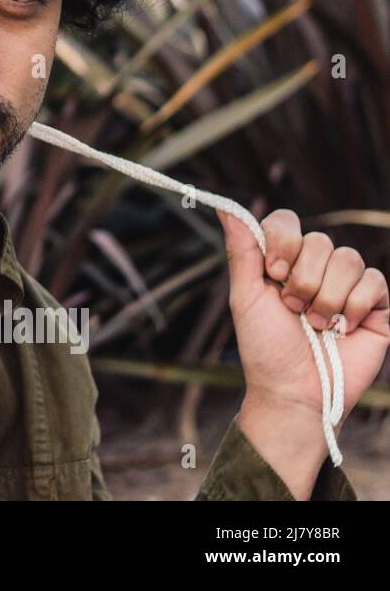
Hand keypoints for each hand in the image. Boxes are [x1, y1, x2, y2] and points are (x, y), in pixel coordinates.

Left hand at [218, 208, 388, 495]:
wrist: (295, 390)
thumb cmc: (266, 347)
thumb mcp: (245, 297)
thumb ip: (242, 251)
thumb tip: (223, 209)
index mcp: (282, 261)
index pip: (286, 221)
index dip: (282, 241)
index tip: (273, 272)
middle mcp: (316, 267)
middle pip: (319, 240)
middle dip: (302, 280)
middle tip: (293, 310)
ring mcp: (347, 284)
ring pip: (348, 258)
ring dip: (326, 296)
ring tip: (316, 324)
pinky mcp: (375, 304)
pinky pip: (374, 280)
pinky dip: (354, 305)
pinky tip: (342, 327)